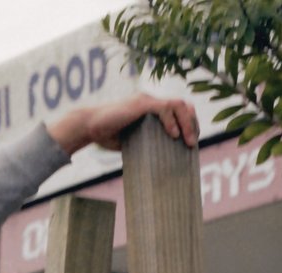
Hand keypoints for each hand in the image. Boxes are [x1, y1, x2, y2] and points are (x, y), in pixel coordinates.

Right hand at [48, 94, 199, 153]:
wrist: (89, 127)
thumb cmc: (107, 135)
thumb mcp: (133, 140)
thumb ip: (147, 142)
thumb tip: (161, 162)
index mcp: (151, 108)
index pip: (179, 110)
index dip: (189, 123)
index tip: (191, 141)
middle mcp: (151, 101)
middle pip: (183, 106)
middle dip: (192, 124)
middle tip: (192, 143)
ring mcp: (146, 100)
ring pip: (178, 105)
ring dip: (187, 123)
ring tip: (187, 141)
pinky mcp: (141, 104)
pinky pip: (164, 108)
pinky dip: (171, 120)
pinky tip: (173, 134)